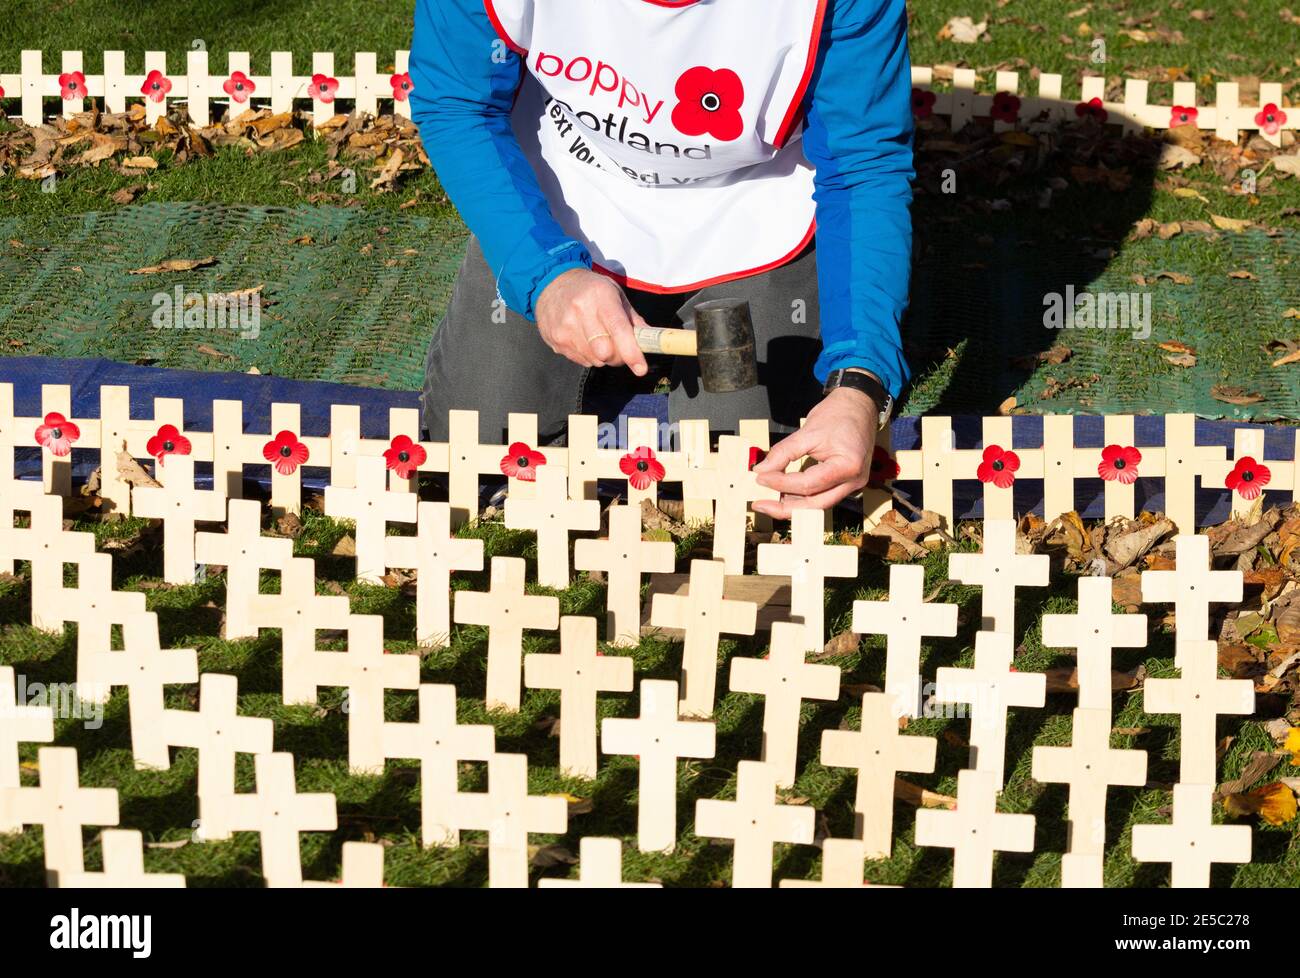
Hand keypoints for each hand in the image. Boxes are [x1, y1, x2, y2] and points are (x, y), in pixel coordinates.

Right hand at [535, 268, 648, 375]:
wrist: (552, 282)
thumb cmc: (590, 289)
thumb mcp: (615, 294)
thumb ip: (633, 319)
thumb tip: (651, 341)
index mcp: (600, 297)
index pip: (618, 329)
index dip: (631, 352)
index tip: (640, 368)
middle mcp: (580, 311)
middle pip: (605, 352)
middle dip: (617, 357)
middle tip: (619, 348)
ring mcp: (565, 327)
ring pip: (594, 360)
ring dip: (602, 357)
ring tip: (598, 339)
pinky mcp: (555, 339)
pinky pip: (581, 361)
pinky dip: (588, 356)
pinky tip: (584, 339)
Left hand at [751, 387, 878, 517]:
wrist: (859, 406)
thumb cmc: (839, 414)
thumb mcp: (807, 431)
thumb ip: (783, 453)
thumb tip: (762, 470)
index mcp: (848, 467)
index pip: (808, 484)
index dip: (781, 483)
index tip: (760, 478)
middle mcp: (854, 481)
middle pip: (815, 505)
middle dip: (785, 508)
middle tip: (761, 504)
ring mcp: (852, 484)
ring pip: (818, 504)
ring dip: (793, 504)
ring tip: (769, 500)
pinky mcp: (846, 483)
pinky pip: (822, 495)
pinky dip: (803, 497)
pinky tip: (784, 494)